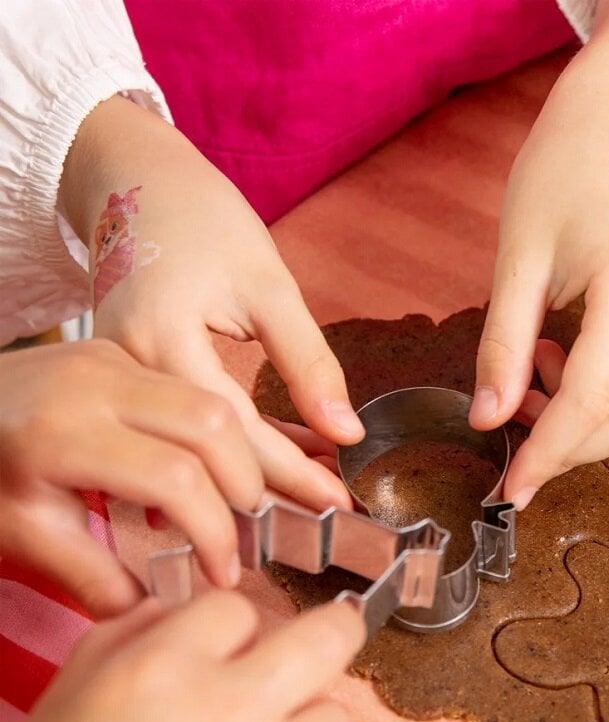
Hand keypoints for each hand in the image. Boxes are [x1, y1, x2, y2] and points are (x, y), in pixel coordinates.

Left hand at [0, 340, 263, 614]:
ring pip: (212, 400)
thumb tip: (158, 614)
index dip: (214, 532)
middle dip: (244, 485)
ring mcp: (108, 359)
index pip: (176, 479)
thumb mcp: (23, 536)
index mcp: (62, 435)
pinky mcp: (117, 352)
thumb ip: (94, 577)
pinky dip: (211, 435)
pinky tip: (199, 472)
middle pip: (212, 424)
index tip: (222, 574)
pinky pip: (189, 390)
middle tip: (242, 533)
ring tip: (230, 505)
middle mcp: (92, 384)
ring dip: (236, 456)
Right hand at [0, 592, 362, 721]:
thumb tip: (180, 617)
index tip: (233, 651)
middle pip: (329, 639)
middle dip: (337, 633)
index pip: (239, 608)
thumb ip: (130, 637)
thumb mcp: (66, 695)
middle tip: (327, 646)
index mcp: (164, 666)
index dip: (235, 630)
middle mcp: (225, 711)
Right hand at [59, 95, 360, 511]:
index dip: (292, 474)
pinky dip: (232, 445)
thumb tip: (346, 433)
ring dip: (257, 472)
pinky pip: (181, 427)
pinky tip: (280, 452)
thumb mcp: (269, 286)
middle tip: (332, 508)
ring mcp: (117, 378)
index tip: (339, 502)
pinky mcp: (124, 378)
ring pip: (195, 450)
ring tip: (315, 486)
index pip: (236, 435)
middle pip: (209, 456)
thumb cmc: (203, 219)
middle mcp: (127, 371)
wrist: (136, 180)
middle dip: (277, 487)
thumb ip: (308, 363)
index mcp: (161, 342)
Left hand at [472, 0, 608, 508]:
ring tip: (527, 388)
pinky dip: (599, 396)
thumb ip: (502, 346)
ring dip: (584, 423)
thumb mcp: (515, 259)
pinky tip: (556, 362)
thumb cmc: (560, 171)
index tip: (510, 489)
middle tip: (513, 447)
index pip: (592, 399)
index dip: (549, 453)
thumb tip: (487, 422)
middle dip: (571, 448)